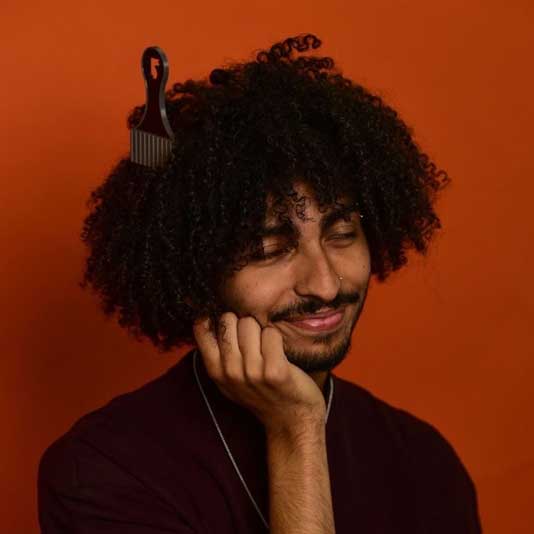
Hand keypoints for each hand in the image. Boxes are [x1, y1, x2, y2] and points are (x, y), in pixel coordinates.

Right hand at [192, 312, 326, 433]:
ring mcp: (251, 372)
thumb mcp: (229, 380)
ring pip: (249, 323)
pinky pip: (271, 334)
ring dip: (261, 331)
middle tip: (253, 340)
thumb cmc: (260, 393)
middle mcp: (230, 372)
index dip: (217, 321)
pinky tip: (279, 353)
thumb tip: (205, 318)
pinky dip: (277, 338)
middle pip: (228, 319)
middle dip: (242, 324)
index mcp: (215, 371)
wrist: (291, 419)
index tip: (231, 329)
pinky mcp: (274, 371)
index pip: (201, 328)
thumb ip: (216, 355)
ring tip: (267, 349)